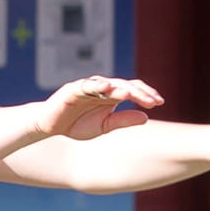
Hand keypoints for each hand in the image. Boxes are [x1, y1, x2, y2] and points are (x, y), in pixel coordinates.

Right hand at [35, 75, 164, 140]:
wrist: (50, 126)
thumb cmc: (76, 124)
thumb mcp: (104, 126)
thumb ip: (123, 121)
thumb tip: (146, 117)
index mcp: (110, 96)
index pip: (131, 90)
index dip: (145, 94)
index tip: (159, 102)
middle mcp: (101, 88)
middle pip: (124, 85)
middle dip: (139, 92)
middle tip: (153, 100)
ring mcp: (87, 87)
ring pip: (108, 83)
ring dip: (121, 88)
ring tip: (133, 94)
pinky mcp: (73, 89)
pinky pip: (86, 85)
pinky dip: (97, 85)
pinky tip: (108, 88)